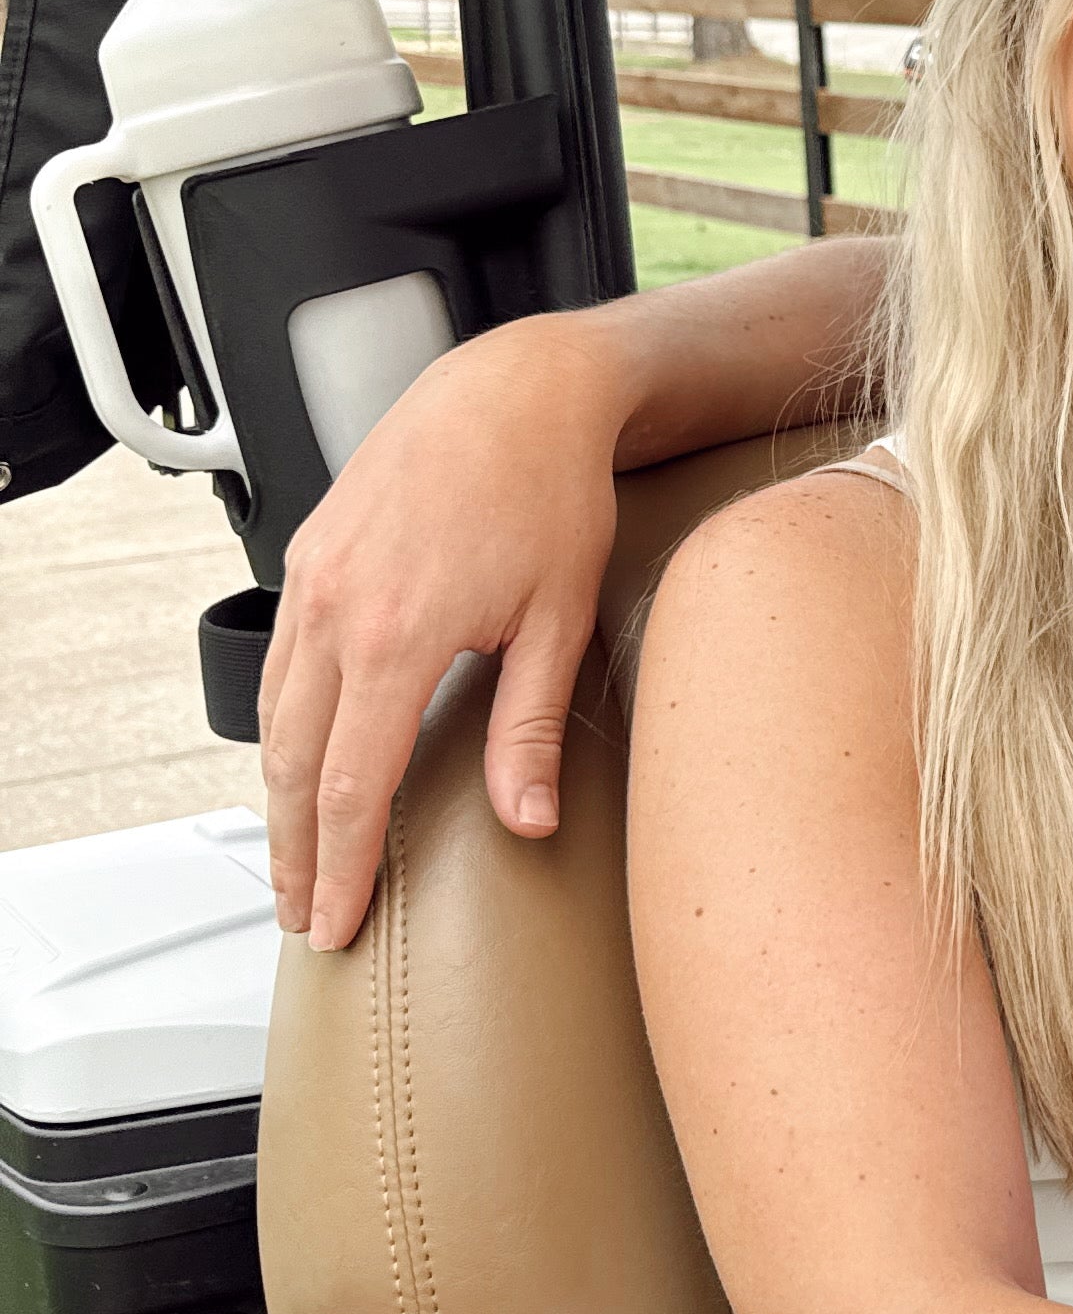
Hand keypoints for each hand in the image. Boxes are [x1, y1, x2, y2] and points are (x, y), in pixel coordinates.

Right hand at [259, 315, 626, 948]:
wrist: (514, 392)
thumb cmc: (548, 489)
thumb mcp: (559, 617)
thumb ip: (531, 726)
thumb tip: (528, 819)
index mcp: (398, 632)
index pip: (354, 784)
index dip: (342, 865)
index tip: (338, 921)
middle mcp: (338, 606)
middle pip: (295, 763)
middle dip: (296, 851)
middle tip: (306, 915)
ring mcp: (314, 577)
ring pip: (273, 715)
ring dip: (279, 795)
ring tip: (297, 859)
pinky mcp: (310, 555)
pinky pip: (280, 661)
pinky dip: (280, 724)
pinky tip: (299, 760)